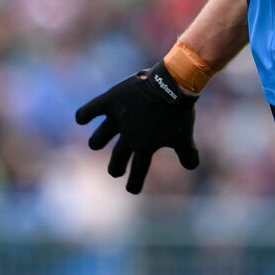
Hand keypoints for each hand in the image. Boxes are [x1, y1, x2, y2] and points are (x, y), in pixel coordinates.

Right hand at [75, 61, 199, 193]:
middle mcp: (128, 136)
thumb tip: (192, 167)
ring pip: (100, 138)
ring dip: (98, 141)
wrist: (170, 83)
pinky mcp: (111, 101)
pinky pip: (91, 110)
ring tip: (96, 144)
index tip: (132, 190)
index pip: (138, 170)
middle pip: (117, 158)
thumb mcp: (184, 135)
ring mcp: (118, 119)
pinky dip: (84, 114)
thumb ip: (187, 153)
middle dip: (116, 167)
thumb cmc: (178, 111)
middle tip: (116, 170)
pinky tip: (82, 118)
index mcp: (145, 146)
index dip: (135, 183)